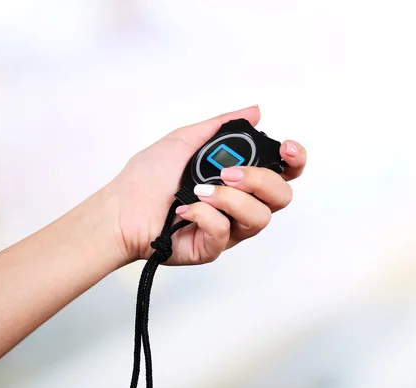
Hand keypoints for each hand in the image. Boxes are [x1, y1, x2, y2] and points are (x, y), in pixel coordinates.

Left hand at [108, 105, 306, 265]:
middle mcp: (239, 203)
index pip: (283, 173)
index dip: (295, 161)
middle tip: (227, 173)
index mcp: (239, 177)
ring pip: (259, 218)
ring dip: (230, 199)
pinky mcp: (212, 247)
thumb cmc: (147, 177)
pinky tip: (184, 210)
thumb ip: (222, 126)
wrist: (120, 209)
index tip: (286, 150)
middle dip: (260, 180)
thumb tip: (255, 112)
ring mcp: (228, 227)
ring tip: (200, 191)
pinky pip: (225, 233)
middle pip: (281, 197)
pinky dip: (203, 215)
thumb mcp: (185, 140)